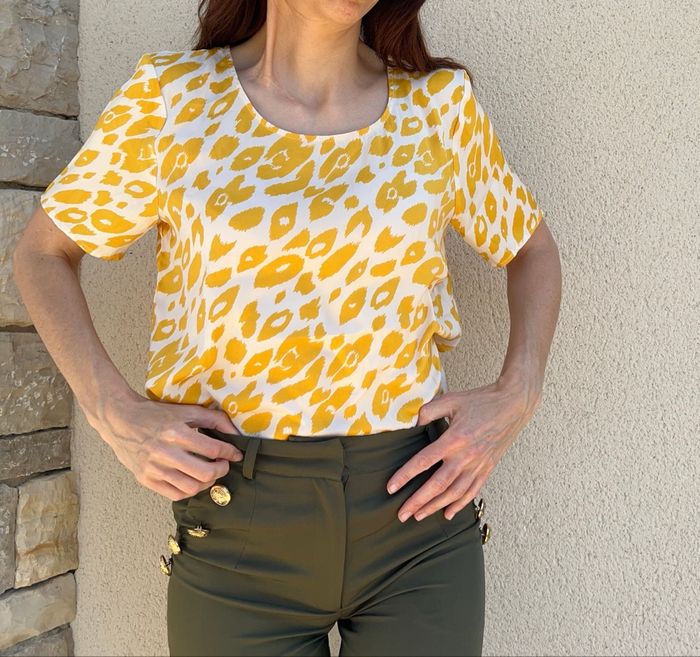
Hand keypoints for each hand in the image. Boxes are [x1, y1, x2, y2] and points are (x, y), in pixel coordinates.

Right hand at [91, 391, 244, 500]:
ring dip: (208, 483)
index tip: (235, 453)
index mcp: (175, 432)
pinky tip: (194, 480)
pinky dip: (190, 491)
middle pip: (204, 473)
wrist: (120, 420)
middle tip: (224, 464)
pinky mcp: (146, 479)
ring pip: (191, 488)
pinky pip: (175, 495)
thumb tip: (235, 432)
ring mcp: (153, 469)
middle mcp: (164, 452)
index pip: (212, 449)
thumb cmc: (155, 414)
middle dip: (221, 470)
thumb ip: (213, 418)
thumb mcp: (185, 410)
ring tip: (210, 473)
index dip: (230, 452)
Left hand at [386, 379, 539, 521]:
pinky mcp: (487, 468)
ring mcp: (478, 465)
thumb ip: (428, 411)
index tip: (391, 488)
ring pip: (454, 493)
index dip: (405, 476)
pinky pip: (472, 491)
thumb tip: (412, 423)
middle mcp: (465, 456)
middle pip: (437, 485)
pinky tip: (448, 513)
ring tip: (419, 516)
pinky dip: (459, 504)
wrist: (512, 405)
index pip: (423, 461)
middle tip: (402, 514)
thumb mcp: (451, 399)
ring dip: (435, 507)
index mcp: (453, 439)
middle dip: (418, 501)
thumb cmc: (481, 400)